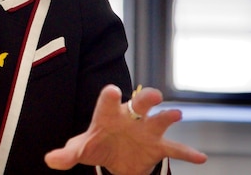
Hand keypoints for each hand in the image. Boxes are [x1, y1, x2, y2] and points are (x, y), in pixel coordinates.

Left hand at [44, 84, 206, 174]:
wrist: (114, 156)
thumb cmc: (96, 144)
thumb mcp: (81, 150)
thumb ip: (67, 154)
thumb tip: (50, 160)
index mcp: (108, 115)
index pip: (107, 103)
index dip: (110, 97)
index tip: (113, 90)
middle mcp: (130, 118)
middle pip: (139, 103)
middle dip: (146, 98)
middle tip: (153, 95)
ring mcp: (146, 131)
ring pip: (159, 120)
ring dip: (167, 116)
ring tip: (176, 113)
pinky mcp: (158, 146)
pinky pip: (175, 149)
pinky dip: (188, 153)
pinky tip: (200, 158)